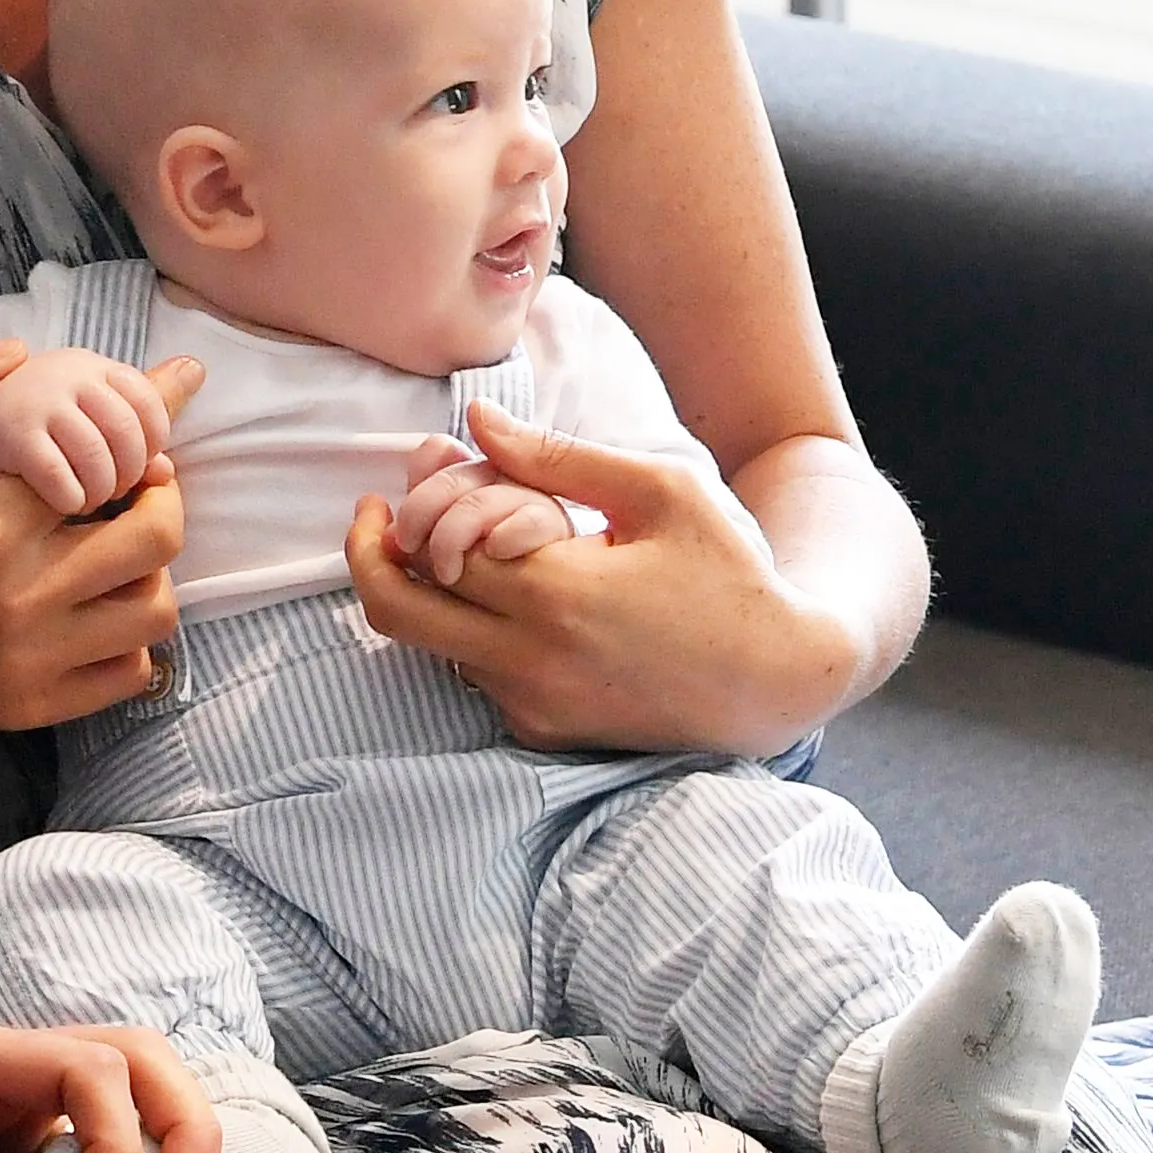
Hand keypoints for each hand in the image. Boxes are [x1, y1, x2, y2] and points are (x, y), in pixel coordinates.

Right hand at [0, 339, 201, 757]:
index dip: (139, 431)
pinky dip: (134, 637)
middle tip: (140, 479)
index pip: (103, 461)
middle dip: (160, 494)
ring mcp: (31, 660)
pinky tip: (101, 607)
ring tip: (121, 544)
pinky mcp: (31, 705)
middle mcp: (19, 597)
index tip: (158, 410)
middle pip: (153, 537)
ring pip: (154, 609)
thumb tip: (16, 354)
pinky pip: (129, 673)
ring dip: (151, 567)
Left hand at [346, 401, 857, 753]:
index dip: (415, 505)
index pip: (435, 546)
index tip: (415, 472)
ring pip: (432, 645)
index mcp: (558, 594)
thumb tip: (474, 419)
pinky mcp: (544, 732)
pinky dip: (469, 633)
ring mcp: (534, 705)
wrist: (781, 678)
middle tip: (376, 520)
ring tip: (459, 545)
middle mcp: (533, 661)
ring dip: (428, 594)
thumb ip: (557, 457)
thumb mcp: (660, 492)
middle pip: (398, 610)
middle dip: (372, 558)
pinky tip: (509, 597)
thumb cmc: (729, 572)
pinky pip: (473, 676)